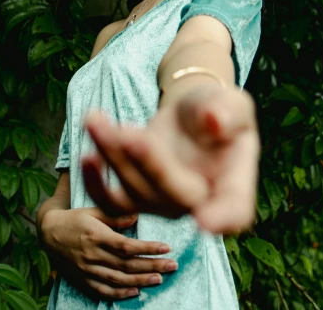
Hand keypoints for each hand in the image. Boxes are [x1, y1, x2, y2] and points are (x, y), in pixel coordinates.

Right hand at [40, 206, 178, 300]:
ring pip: (118, 280)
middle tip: (172, 265)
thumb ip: (115, 215)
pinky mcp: (83, 280)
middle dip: (152, 266)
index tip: (167, 247)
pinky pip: (103, 291)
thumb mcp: (93, 210)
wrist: (49, 233)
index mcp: (97, 235)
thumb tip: (136, 216)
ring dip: (141, 281)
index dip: (148, 248)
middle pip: (127, 265)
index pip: (127, 246)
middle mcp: (93, 255)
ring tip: (160, 278)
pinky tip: (136, 292)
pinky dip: (120, 294)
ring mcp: (88, 270)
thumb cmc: (75, 218)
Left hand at [82, 85, 260, 234]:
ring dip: (113, 159)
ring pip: (136, 195)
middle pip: (174, 197)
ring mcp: (165, 205)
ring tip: (96, 120)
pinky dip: (95, 183)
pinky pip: (111, 202)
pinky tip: (85, 156)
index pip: (236, 210)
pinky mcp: (137, 198)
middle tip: (129, 131)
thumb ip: (228, 112)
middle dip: (149, 164)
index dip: (223, 217)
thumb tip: (215, 120)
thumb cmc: (217, 108)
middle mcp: (200, 204)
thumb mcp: (232, 103)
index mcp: (234, 185)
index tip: (204, 218)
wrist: (192, 113)